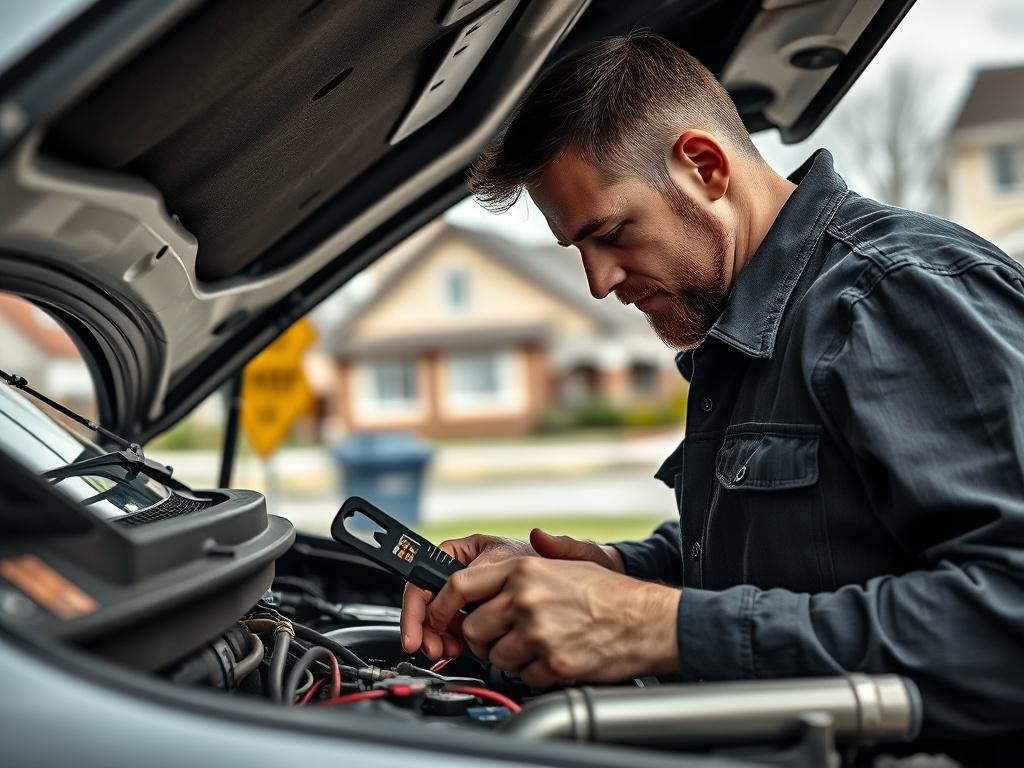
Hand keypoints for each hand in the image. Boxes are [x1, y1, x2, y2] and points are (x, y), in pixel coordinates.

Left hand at [400, 530, 624, 657]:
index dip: (442, 605)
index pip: (460, 586)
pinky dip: (534, 671)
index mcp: (523, 569)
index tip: (440, 615)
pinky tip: (555, 655)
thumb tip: (534, 536)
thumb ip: (543, 552)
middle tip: (506, 634)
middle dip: (484, 637)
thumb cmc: (610, 593)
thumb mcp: (570, 560)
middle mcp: (525, 598)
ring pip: (495, 657)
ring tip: (539, 642)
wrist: (646, 621)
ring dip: (510, 656)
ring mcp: (537, 633)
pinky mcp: (551, 662)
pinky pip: (522, 676)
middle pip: (473, 629)